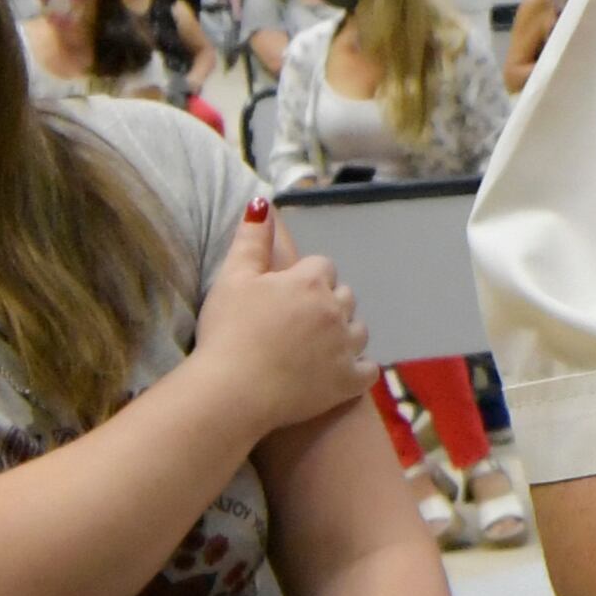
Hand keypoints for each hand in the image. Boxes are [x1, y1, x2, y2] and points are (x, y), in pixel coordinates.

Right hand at [192, 203, 374, 427]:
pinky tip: (341, 371)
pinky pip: (368, 370)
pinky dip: (358, 369)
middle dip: (327, 303)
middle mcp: (335, 311)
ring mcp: (346, 348)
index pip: (322, 267)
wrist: (231, 392)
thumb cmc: (227, 332)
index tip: (286, 294)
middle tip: (298, 321)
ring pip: (359, 330)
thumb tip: (262, 203)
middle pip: (344, 296)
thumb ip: (252, 240)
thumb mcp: (232, 278)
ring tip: (318, 345)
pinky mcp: (349, 382)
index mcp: (309, 283)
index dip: (305, 278)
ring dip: (344, 333)